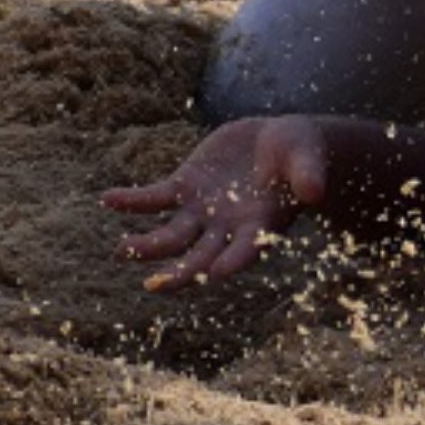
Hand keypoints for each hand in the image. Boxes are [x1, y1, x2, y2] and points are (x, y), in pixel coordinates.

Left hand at [101, 115, 330, 290]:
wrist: (280, 139)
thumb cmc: (302, 152)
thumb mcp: (308, 160)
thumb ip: (308, 176)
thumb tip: (316, 191)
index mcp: (260, 227)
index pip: (245, 252)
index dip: (232, 262)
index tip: (216, 274)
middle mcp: (226, 227)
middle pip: (200, 257)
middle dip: (180, 272)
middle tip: (157, 285)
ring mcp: (202, 210)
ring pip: (170, 236)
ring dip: (147, 245)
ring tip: (124, 248)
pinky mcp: (184, 187)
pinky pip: (153, 199)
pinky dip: (131, 201)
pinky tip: (108, 199)